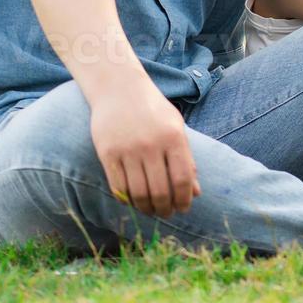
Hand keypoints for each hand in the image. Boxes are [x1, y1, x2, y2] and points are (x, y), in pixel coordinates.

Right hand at [89, 78, 200, 217]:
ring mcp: (127, 149)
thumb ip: (186, 160)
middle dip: (165, 209)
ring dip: (146, 208)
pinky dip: (126, 199)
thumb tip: (196, 192)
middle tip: (166, 214)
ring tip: (151, 210)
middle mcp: (151, 144)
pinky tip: (132, 200)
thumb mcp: (176, 128)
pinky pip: (118, 187)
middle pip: (160, 191)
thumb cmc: (153, 110)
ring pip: (138, 193)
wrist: (118, 88)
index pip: (182, 179)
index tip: (183, 208)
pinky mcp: (107, 153)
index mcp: (173, 137)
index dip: (184, 199)